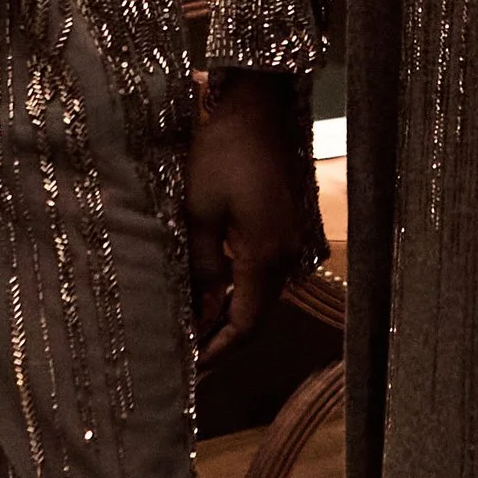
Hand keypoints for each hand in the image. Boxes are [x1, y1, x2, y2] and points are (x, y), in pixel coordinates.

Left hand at [185, 69, 315, 363]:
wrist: (256, 106)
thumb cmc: (221, 155)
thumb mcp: (199, 213)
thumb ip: (201, 267)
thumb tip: (199, 312)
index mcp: (265, 257)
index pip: (246, 324)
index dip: (219, 350)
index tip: (191, 370)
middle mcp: (285, 256)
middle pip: (257, 316)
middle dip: (224, 340)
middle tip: (189, 360)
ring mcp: (288, 241)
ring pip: (260, 296)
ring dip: (230, 317)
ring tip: (195, 333)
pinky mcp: (282, 226)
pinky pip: (261, 274)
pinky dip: (238, 293)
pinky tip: (213, 295)